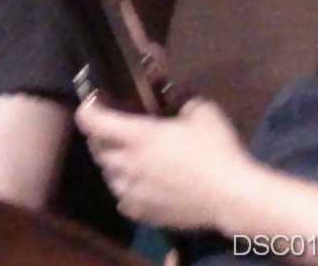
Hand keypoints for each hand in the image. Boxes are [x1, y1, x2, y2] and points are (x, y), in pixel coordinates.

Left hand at [75, 97, 251, 230]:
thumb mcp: (203, 112)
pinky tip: (138, 186)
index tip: (90, 104)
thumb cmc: (216, 151)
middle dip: (98, 138)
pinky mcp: (143, 212)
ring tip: (124, 159)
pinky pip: (123, 200)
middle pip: (97, 151)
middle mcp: (129, 164)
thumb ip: (184, 105)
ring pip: (108, 177)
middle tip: (109, 130)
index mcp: (138, 136)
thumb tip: (180, 107)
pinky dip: (125, 190)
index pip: (95, 123)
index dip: (87, 111)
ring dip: (111, 165)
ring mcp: (133, 191)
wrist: (230, 196)